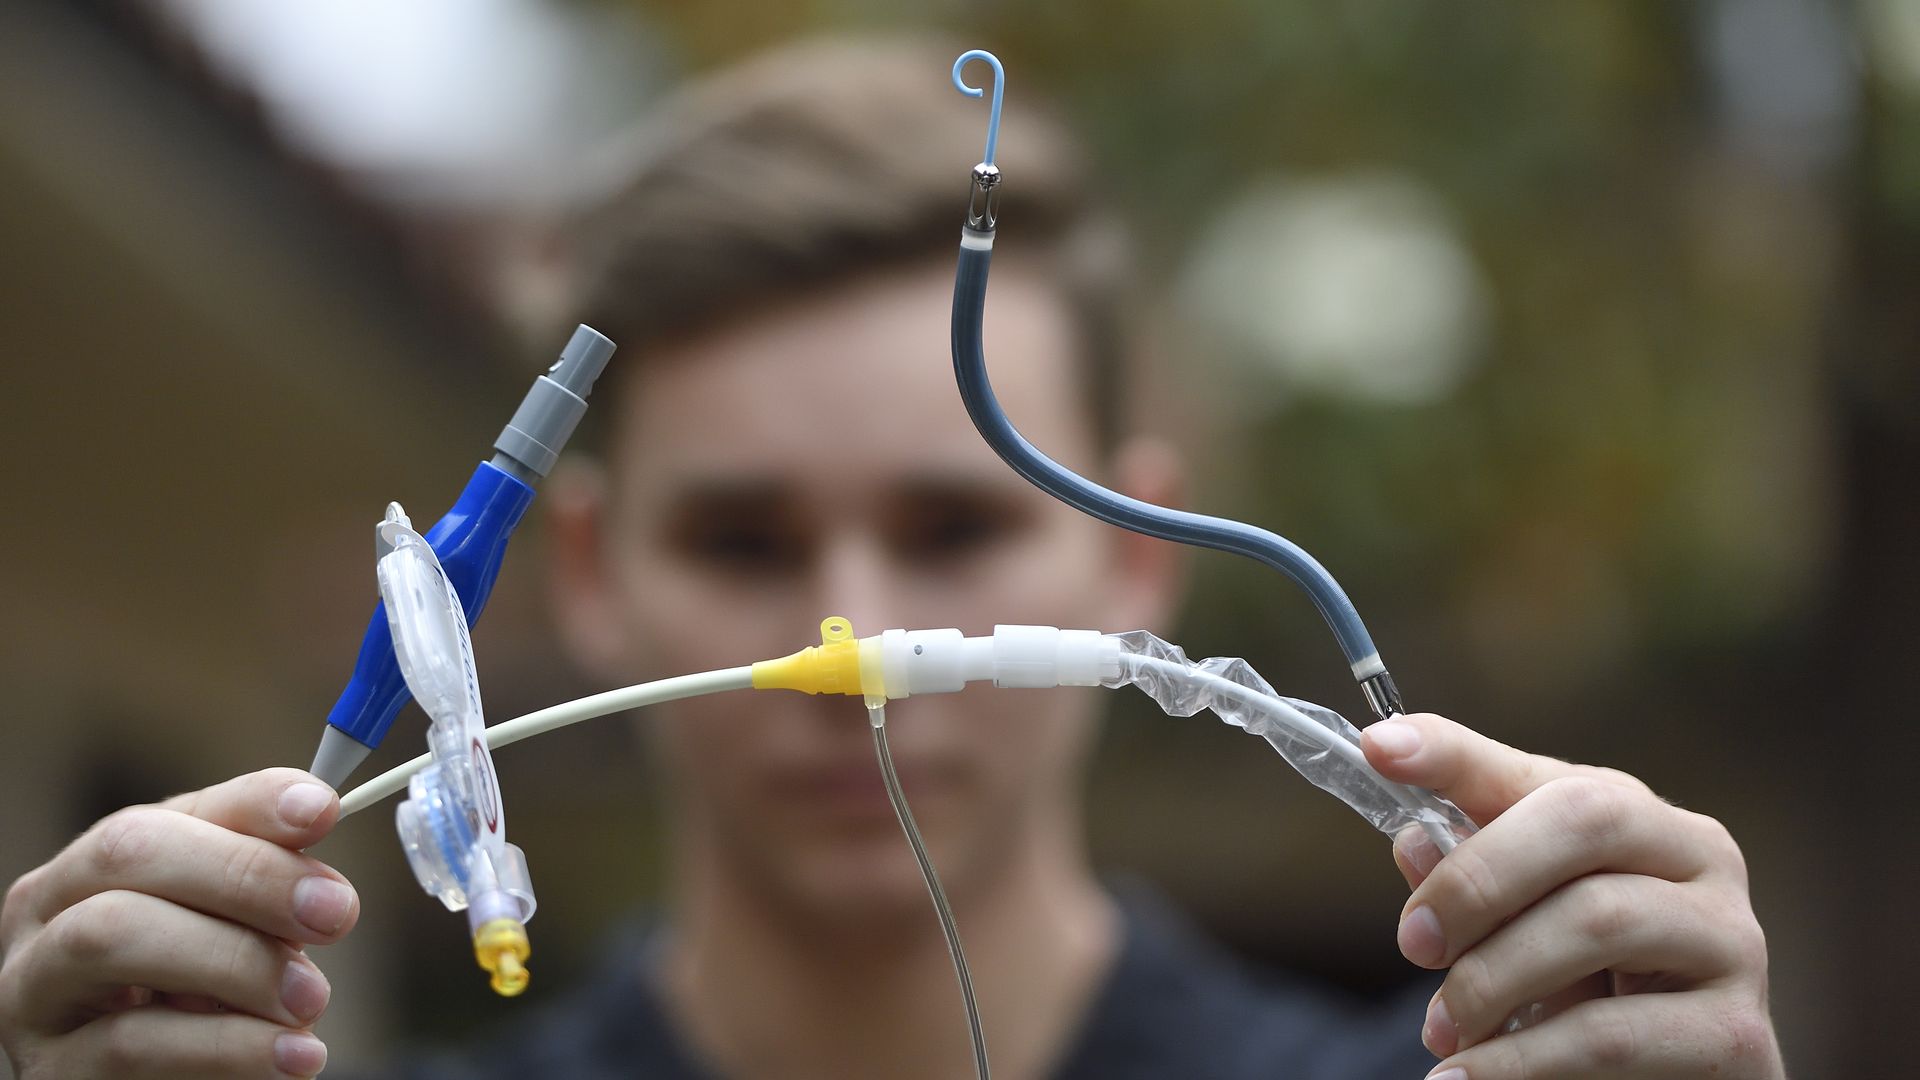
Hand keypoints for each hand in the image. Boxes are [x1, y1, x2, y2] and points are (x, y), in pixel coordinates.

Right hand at [0, 768, 358, 1078]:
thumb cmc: (193, 1006)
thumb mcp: (226, 932)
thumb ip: (259, 874)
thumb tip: (315, 811)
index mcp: (90, 870)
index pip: (165, 812)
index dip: (247, 805)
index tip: (322, 812)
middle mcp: (46, 921)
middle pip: (127, 856)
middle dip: (244, 875)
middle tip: (335, 914)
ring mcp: (33, 995)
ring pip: (113, 937)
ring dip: (234, 961)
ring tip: (311, 999)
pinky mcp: (50, 1072)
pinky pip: (132, 1046)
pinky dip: (228, 1046)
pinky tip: (293, 1055)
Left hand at [1362, 713, 1782, 1079]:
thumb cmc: (1589, 986)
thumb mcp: (1522, 923)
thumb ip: (1471, 875)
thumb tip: (1414, 844)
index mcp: (1641, 816)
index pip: (1542, 771)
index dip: (1457, 755)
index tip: (1380, 750)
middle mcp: (1701, 859)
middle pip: (1585, 820)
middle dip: (1479, 878)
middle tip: (1415, 943)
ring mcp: (1732, 942)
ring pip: (1596, 920)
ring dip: (1492, 979)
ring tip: (1439, 1031)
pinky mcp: (1736, 1034)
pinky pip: (1609, 1035)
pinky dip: (1522, 1059)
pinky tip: (1469, 1078)